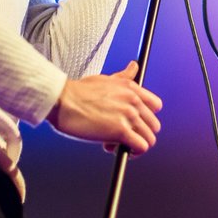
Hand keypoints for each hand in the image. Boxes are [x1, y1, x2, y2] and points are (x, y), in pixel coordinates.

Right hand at [47, 61, 162, 153]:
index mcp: (131, 88)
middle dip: (140, 133)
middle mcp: (133, 101)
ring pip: (149, 138)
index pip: (156, 106)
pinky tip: (120, 150)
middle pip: (154, 125)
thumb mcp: (106, 78)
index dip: (146, 117)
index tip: (136, 123)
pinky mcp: (120, 131)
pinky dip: (133, 152)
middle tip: (124, 136)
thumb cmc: (78, 91)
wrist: (62, 100)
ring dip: (135, 144)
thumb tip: (134, 66)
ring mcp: (128, 116)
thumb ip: (123, 76)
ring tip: (118, 144)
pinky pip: (140, 146)